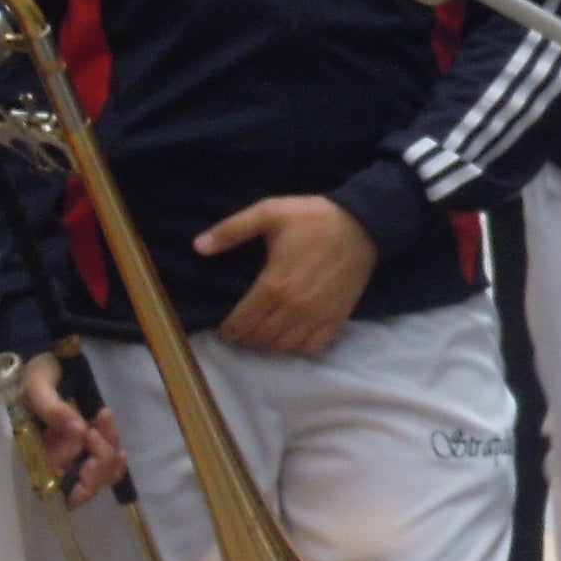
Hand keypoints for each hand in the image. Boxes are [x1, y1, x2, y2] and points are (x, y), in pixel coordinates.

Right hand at [21, 353, 128, 503]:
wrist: (47, 362)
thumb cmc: (35, 375)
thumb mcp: (37, 385)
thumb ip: (52, 408)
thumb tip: (78, 430)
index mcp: (33, 454)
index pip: (58, 488)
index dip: (79, 481)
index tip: (91, 457)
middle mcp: (51, 462)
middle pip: (83, 487)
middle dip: (99, 461)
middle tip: (97, 427)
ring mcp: (71, 457)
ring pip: (99, 474)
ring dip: (109, 450)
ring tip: (104, 416)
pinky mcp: (87, 448)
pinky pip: (105, 467)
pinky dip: (116, 461)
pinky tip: (122, 451)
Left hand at [195, 195, 377, 356]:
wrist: (363, 225)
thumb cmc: (313, 219)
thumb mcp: (269, 213)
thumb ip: (231, 230)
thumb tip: (198, 246)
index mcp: (274, 284)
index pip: (242, 322)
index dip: (228, 329)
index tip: (225, 326)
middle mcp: (294, 307)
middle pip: (260, 338)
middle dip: (246, 336)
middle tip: (243, 327)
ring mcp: (317, 316)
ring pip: (283, 346)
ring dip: (269, 343)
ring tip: (264, 331)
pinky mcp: (336, 319)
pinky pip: (311, 347)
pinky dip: (297, 347)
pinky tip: (292, 334)